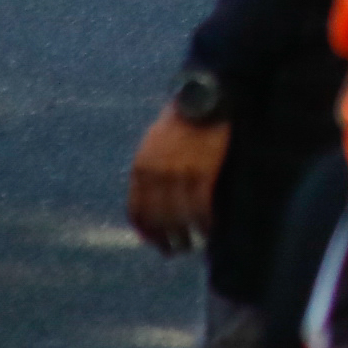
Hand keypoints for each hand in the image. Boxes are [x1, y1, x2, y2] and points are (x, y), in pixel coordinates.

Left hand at [129, 104, 229, 253]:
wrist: (202, 96)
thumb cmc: (179, 117)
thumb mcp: (153, 142)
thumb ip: (150, 167)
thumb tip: (152, 195)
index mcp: (140, 168)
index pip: (137, 210)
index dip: (145, 231)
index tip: (153, 242)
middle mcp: (156, 175)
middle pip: (158, 219)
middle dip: (165, 239)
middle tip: (174, 251)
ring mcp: (179, 174)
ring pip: (179, 217)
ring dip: (186, 235)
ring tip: (192, 245)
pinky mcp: (203, 171)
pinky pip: (201, 206)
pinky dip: (205, 222)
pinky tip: (210, 228)